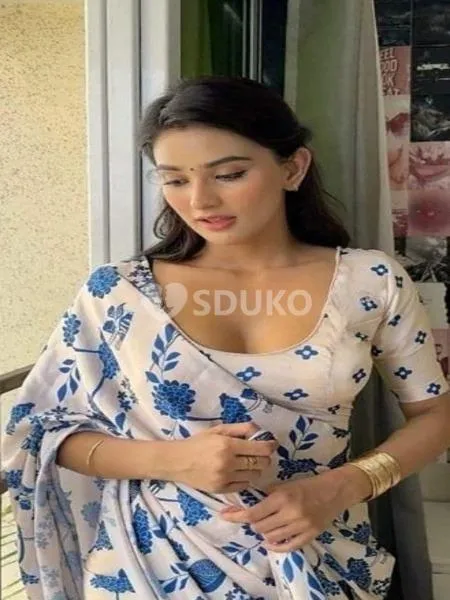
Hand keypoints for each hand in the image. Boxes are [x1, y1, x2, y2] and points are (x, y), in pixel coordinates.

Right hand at [169, 422, 277, 493]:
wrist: (177, 462)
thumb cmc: (198, 443)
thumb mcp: (218, 430)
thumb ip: (240, 429)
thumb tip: (260, 431)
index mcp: (228, 445)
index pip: (260, 449)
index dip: (270, 446)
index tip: (272, 444)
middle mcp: (228, 463)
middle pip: (261, 463)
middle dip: (265, 458)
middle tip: (260, 454)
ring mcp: (225, 478)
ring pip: (254, 476)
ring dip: (256, 469)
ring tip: (248, 463)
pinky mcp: (221, 490)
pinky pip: (244, 485)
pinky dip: (246, 478)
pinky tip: (239, 472)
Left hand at [219, 467, 366, 552]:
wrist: (335, 490)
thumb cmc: (308, 483)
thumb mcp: (286, 483)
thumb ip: (268, 493)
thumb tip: (249, 501)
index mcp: (282, 497)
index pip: (254, 513)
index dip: (237, 515)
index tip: (225, 515)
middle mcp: (290, 513)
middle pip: (260, 527)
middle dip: (253, 523)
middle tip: (254, 516)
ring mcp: (300, 526)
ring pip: (271, 538)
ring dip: (264, 533)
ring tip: (265, 525)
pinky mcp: (310, 536)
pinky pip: (287, 547)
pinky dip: (276, 546)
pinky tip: (271, 542)